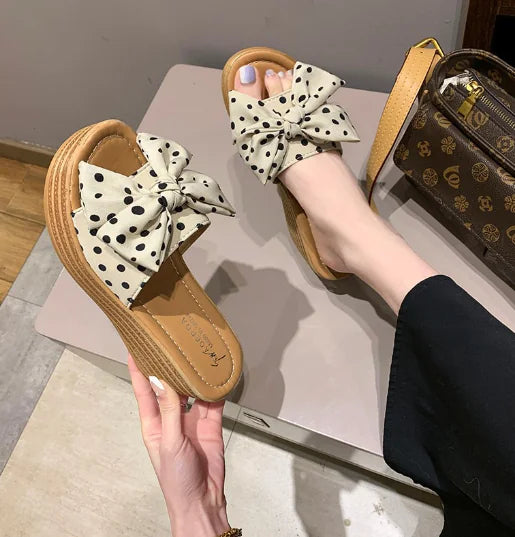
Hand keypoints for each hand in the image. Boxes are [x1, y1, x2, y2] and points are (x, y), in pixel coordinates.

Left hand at [128, 356, 229, 536]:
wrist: (203, 500)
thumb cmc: (176, 480)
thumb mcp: (169, 442)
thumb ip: (168, 410)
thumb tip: (160, 380)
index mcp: (153, 423)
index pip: (144, 390)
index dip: (139, 369)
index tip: (135, 348)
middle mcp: (171, 418)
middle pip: (168, 386)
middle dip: (168, 367)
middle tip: (170, 345)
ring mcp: (191, 420)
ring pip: (191, 390)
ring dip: (192, 376)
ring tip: (194, 356)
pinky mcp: (210, 424)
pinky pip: (212, 401)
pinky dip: (215, 389)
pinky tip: (216, 377)